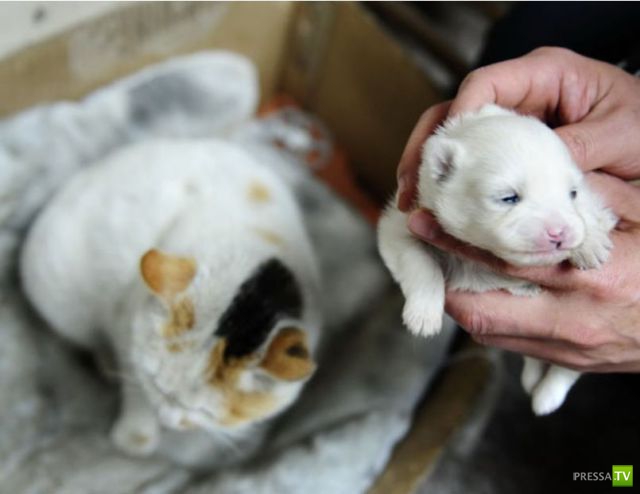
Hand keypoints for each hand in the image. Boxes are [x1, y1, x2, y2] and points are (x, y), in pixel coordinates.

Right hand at [396, 47, 639, 210]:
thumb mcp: (620, 133)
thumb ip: (577, 148)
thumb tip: (532, 174)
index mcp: (544, 74)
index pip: (483, 85)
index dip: (457, 116)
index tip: (444, 152)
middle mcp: (519, 94)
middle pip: (455, 112)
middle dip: (428, 149)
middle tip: (411, 185)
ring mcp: (511, 120)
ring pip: (457, 139)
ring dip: (431, 170)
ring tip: (414, 202)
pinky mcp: (509, 148)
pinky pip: (474, 160)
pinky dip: (453, 182)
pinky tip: (441, 205)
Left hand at [407, 173, 639, 371]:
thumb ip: (591, 199)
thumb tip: (547, 174)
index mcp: (589, 280)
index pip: (503, 259)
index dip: (456, 241)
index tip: (424, 222)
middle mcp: (572, 323)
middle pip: (483, 314)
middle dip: (446, 289)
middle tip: (427, 259)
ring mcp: (572, 351)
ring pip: (494, 335)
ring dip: (467, 306)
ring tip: (451, 276)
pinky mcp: (575, 365)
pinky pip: (517, 349)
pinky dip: (495, 324)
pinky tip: (491, 300)